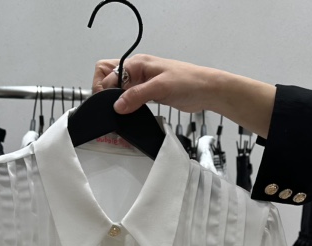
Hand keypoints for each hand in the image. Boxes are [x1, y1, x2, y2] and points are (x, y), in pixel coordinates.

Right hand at [93, 55, 219, 114]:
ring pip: (119, 90)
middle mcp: (136, 72)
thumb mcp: (160, 88)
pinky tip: (128, 115)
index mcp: (137, 64)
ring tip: (119, 115)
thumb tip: (117, 106)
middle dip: (105, 92)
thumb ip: (137, 96)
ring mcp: (142, 83)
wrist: (206, 90)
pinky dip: (126, 106)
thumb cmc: (187, 82)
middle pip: (109, 77)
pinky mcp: (148, 94)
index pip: (108, 74)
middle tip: (111, 108)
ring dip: (116, 101)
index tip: (110, 106)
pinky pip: (130, 99)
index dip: (105, 91)